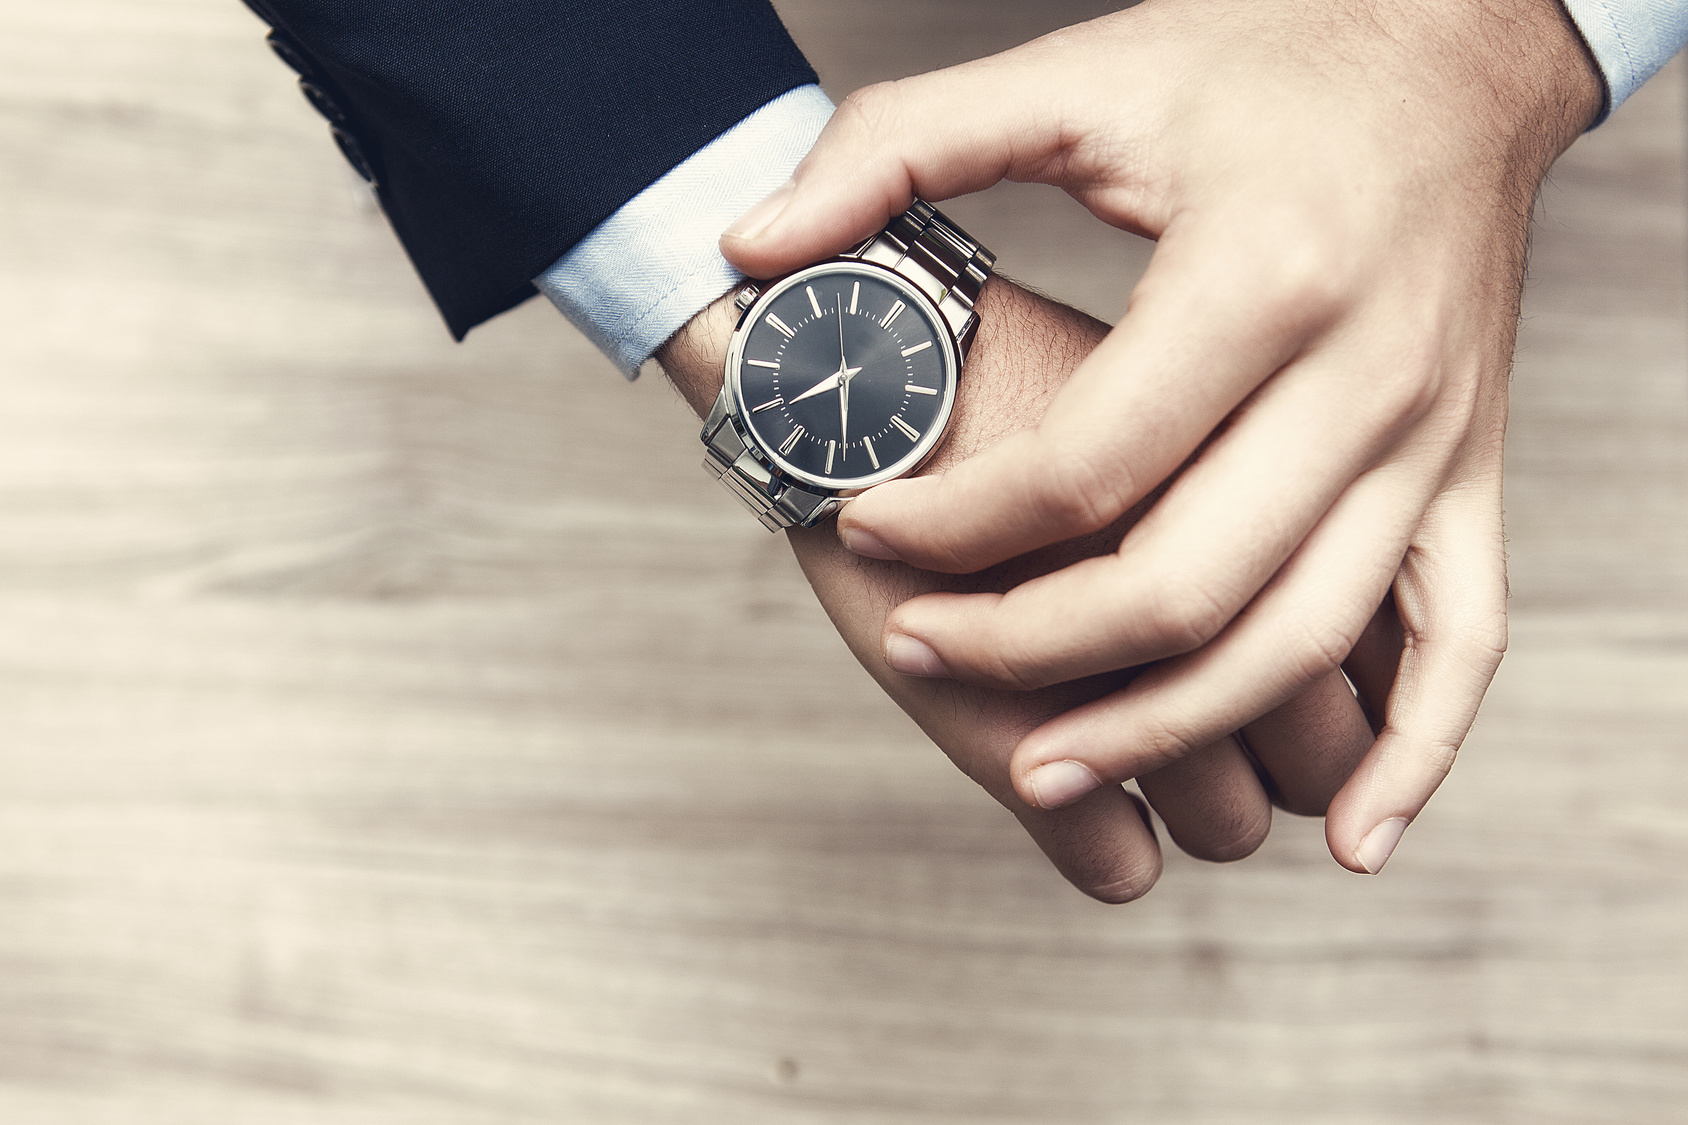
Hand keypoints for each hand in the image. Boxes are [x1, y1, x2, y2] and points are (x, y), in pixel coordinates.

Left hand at [719, 0, 1600, 871]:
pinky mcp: (1471, 469)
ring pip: (1300, 641)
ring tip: (1048, 772)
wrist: (1452, 50)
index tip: (869, 519)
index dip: (955, 523)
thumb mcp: (1078, 76)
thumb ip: (898, 146)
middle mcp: (1364, 373)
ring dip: (1167, 730)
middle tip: (920, 649)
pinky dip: (1416, 754)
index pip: (1086, 465)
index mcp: (1263, 275)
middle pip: (1185, 581)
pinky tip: (1346, 837)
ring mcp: (1432, 436)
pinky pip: (1465, 640)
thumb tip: (752, 240)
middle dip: (1030, 650)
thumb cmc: (1262, 62)